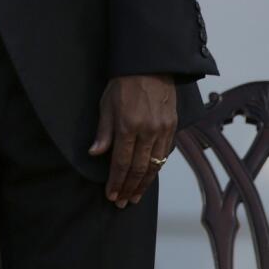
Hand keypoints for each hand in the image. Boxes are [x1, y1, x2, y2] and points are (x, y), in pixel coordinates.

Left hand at [89, 75, 175, 207]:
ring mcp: (163, 130)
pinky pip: (165, 153)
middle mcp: (148, 131)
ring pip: (155, 165)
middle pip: (139, 168)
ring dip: (145, 184)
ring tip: (135, 196)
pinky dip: (156, 168)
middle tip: (122, 202)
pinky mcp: (173, 126)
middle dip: (129, 188)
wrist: (150, 65)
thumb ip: (103, 131)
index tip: (111, 195)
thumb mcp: (106, 104)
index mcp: (128, 126)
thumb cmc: (123, 83)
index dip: (116, 181)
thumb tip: (95, 153)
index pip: (122, 162)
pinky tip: (149, 177)